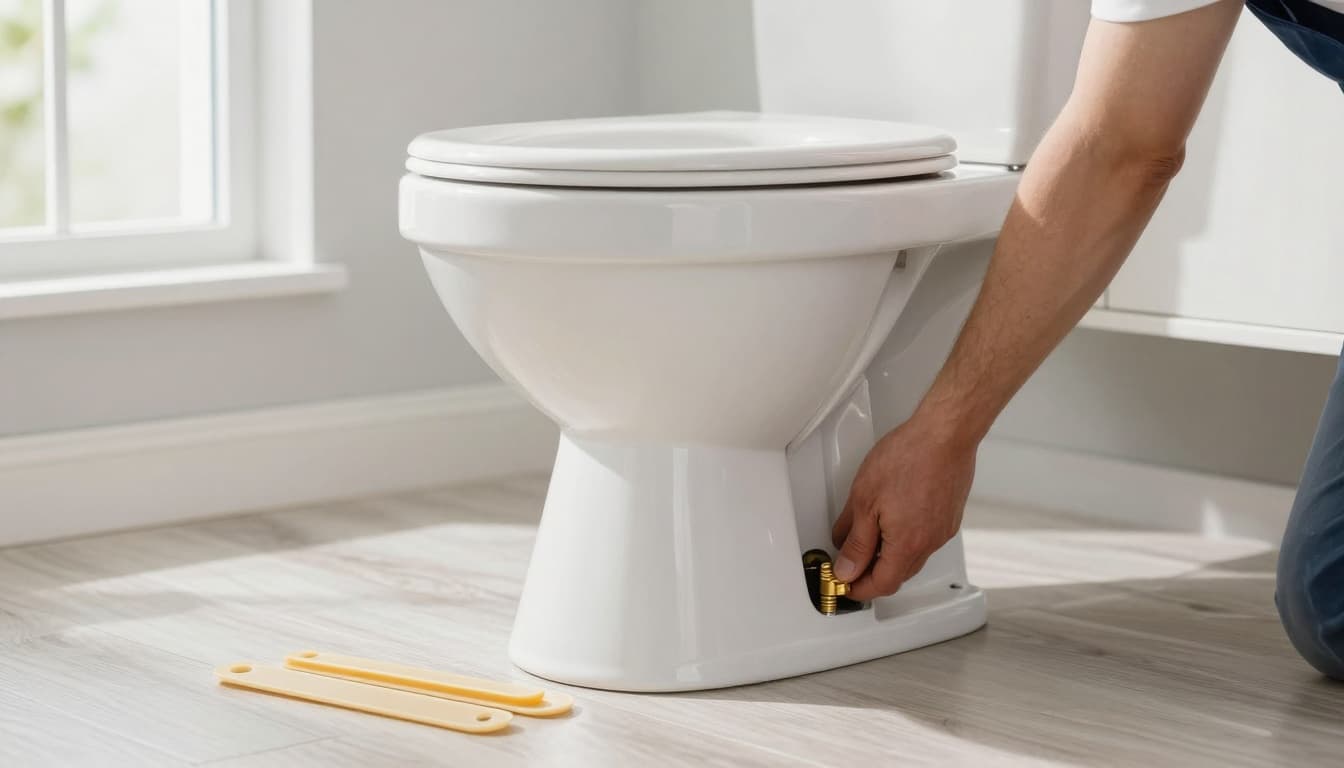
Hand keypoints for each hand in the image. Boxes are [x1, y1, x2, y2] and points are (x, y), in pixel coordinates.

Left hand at [830, 415, 976, 600]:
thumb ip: (855, 540)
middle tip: (850, 563)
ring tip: (867, 539)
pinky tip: (892, 522)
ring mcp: (942, 530)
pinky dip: (905, 540)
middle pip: (898, 574)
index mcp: (907, 545)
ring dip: (889, 556)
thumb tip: (847, 567)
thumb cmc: (909, 458)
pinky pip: (925, 540)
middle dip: (872, 574)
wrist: (945, 434)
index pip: (881, 584)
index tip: (845, 584)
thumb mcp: (865, 500)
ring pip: (912, 557)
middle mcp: (929, 543)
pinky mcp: (949, 516)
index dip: (859, 589)